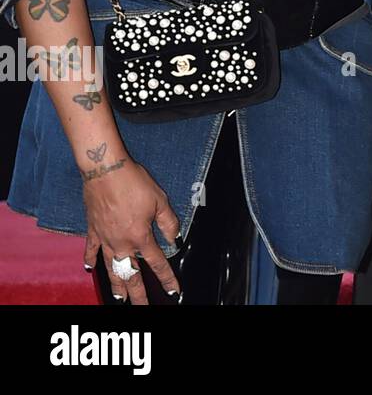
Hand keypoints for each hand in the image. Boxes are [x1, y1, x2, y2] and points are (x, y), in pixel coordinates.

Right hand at [82, 157, 181, 304]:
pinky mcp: (93, 230)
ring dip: (116, 285)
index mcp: (140, 236)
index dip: (167, 277)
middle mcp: (122, 242)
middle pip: (131, 275)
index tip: (173, 290)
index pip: (157, 262)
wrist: (106, 171)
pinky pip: (91, 250)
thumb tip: (175, 238)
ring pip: (111, 268)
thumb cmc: (134, 183)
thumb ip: (168, 222)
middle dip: (139, 294)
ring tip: (120, 299)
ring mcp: (105, 238)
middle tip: (143, 306)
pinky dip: (90, 260)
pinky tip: (90, 269)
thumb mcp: (160, 201)